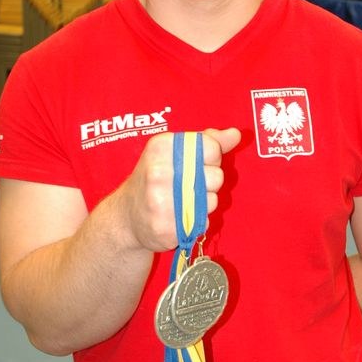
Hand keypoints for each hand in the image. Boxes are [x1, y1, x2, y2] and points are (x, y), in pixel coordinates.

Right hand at [116, 128, 240, 252]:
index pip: (212, 148)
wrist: (126, 215)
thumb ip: (206, 141)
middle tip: (188, 184)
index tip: (196, 163)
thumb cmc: (155, 178)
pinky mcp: (167, 228)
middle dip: (209, 182)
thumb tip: (236, 134)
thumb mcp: (173, 151)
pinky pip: (203, 222)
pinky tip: (179, 216)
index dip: (211, 158)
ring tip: (183, 200)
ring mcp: (161, 202)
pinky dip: (196, 221)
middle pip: (216, 176)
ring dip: (204, 203)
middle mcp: (159, 172)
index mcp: (161, 147)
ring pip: (212, 201)